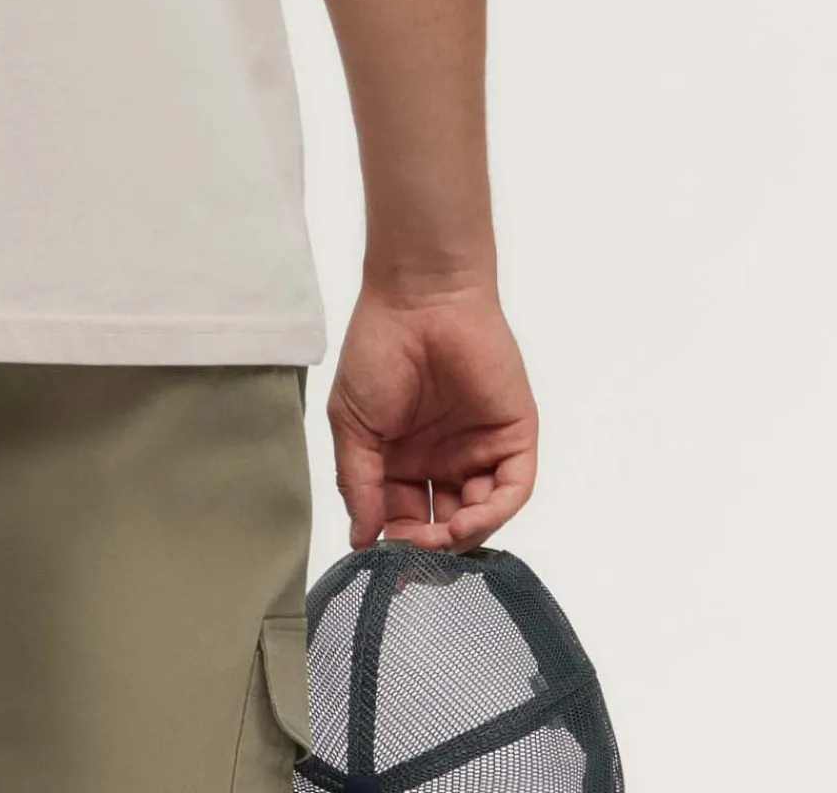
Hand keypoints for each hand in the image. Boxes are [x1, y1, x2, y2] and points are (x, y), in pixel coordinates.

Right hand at [328, 279, 537, 550]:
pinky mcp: (514, 438)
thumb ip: (357, 482)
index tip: (385, 564)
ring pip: (481, 515)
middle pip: (443, 525)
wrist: (419, 300)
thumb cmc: (377, 350)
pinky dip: (493, 514)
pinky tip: (465, 521)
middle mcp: (443, 461)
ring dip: (462, 537)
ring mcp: (480, 451)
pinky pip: (511, 489)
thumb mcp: (351, 422)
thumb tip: (360, 540)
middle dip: (430, 548)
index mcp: (402, 459)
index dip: (396, 545)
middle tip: (415, 556)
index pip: (402, 518)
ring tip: (440, 538)